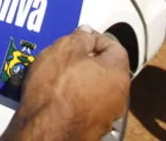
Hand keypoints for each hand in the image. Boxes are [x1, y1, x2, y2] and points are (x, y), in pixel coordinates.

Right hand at [2, 26, 130, 140]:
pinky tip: (57, 98)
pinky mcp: (92, 129)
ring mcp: (106, 115)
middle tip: (65, 57)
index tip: (79, 37)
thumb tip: (85, 34)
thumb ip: (79, 37)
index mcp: (117, 73)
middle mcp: (118, 96)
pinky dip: (74, 100)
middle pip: (106, 69)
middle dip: (86, 61)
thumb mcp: (64, 50)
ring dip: (80, 81)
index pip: (114, 46)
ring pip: (95, 89)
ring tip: (57, 78)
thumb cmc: (56, 92)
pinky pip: (85, 107)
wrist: (46, 132)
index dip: (94, 38)